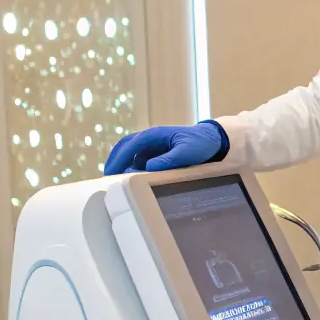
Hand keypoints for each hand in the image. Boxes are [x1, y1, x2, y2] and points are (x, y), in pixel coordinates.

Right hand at [103, 121, 228, 174]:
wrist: (212, 141)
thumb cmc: (199, 144)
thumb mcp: (186, 152)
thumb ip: (168, 159)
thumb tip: (147, 167)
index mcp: (154, 135)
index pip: (130, 146)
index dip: (118, 159)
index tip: (111, 173)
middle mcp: (149, 139)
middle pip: (124, 148)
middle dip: (114, 162)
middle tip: (107, 180)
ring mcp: (151, 146)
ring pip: (129, 155)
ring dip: (122, 167)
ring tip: (117, 184)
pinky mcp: (155, 154)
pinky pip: (138, 161)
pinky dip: (132, 169)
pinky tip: (132, 182)